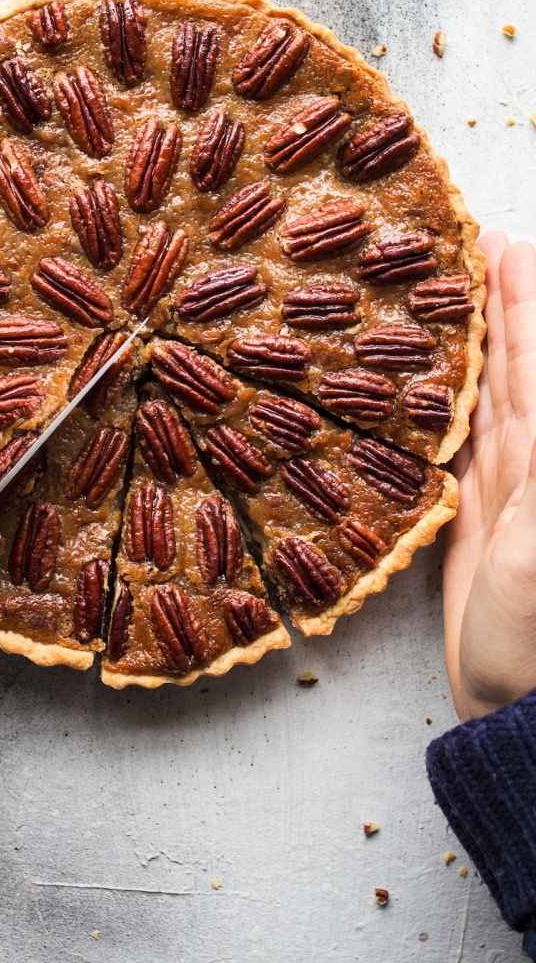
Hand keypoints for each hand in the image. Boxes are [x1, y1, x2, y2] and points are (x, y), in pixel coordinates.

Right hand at [443, 232, 535, 721]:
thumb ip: (534, 475)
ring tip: (450, 295)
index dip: (527, 303)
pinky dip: (448, 408)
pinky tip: (436, 384)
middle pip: (517, 367)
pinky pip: (459, 447)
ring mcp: (508, 493)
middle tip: (471, 247)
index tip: (506, 246)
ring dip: (473, 345)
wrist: (528, 716)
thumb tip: (532, 381)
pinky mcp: (475, 523)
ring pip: (488, 398)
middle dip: (500, 306)